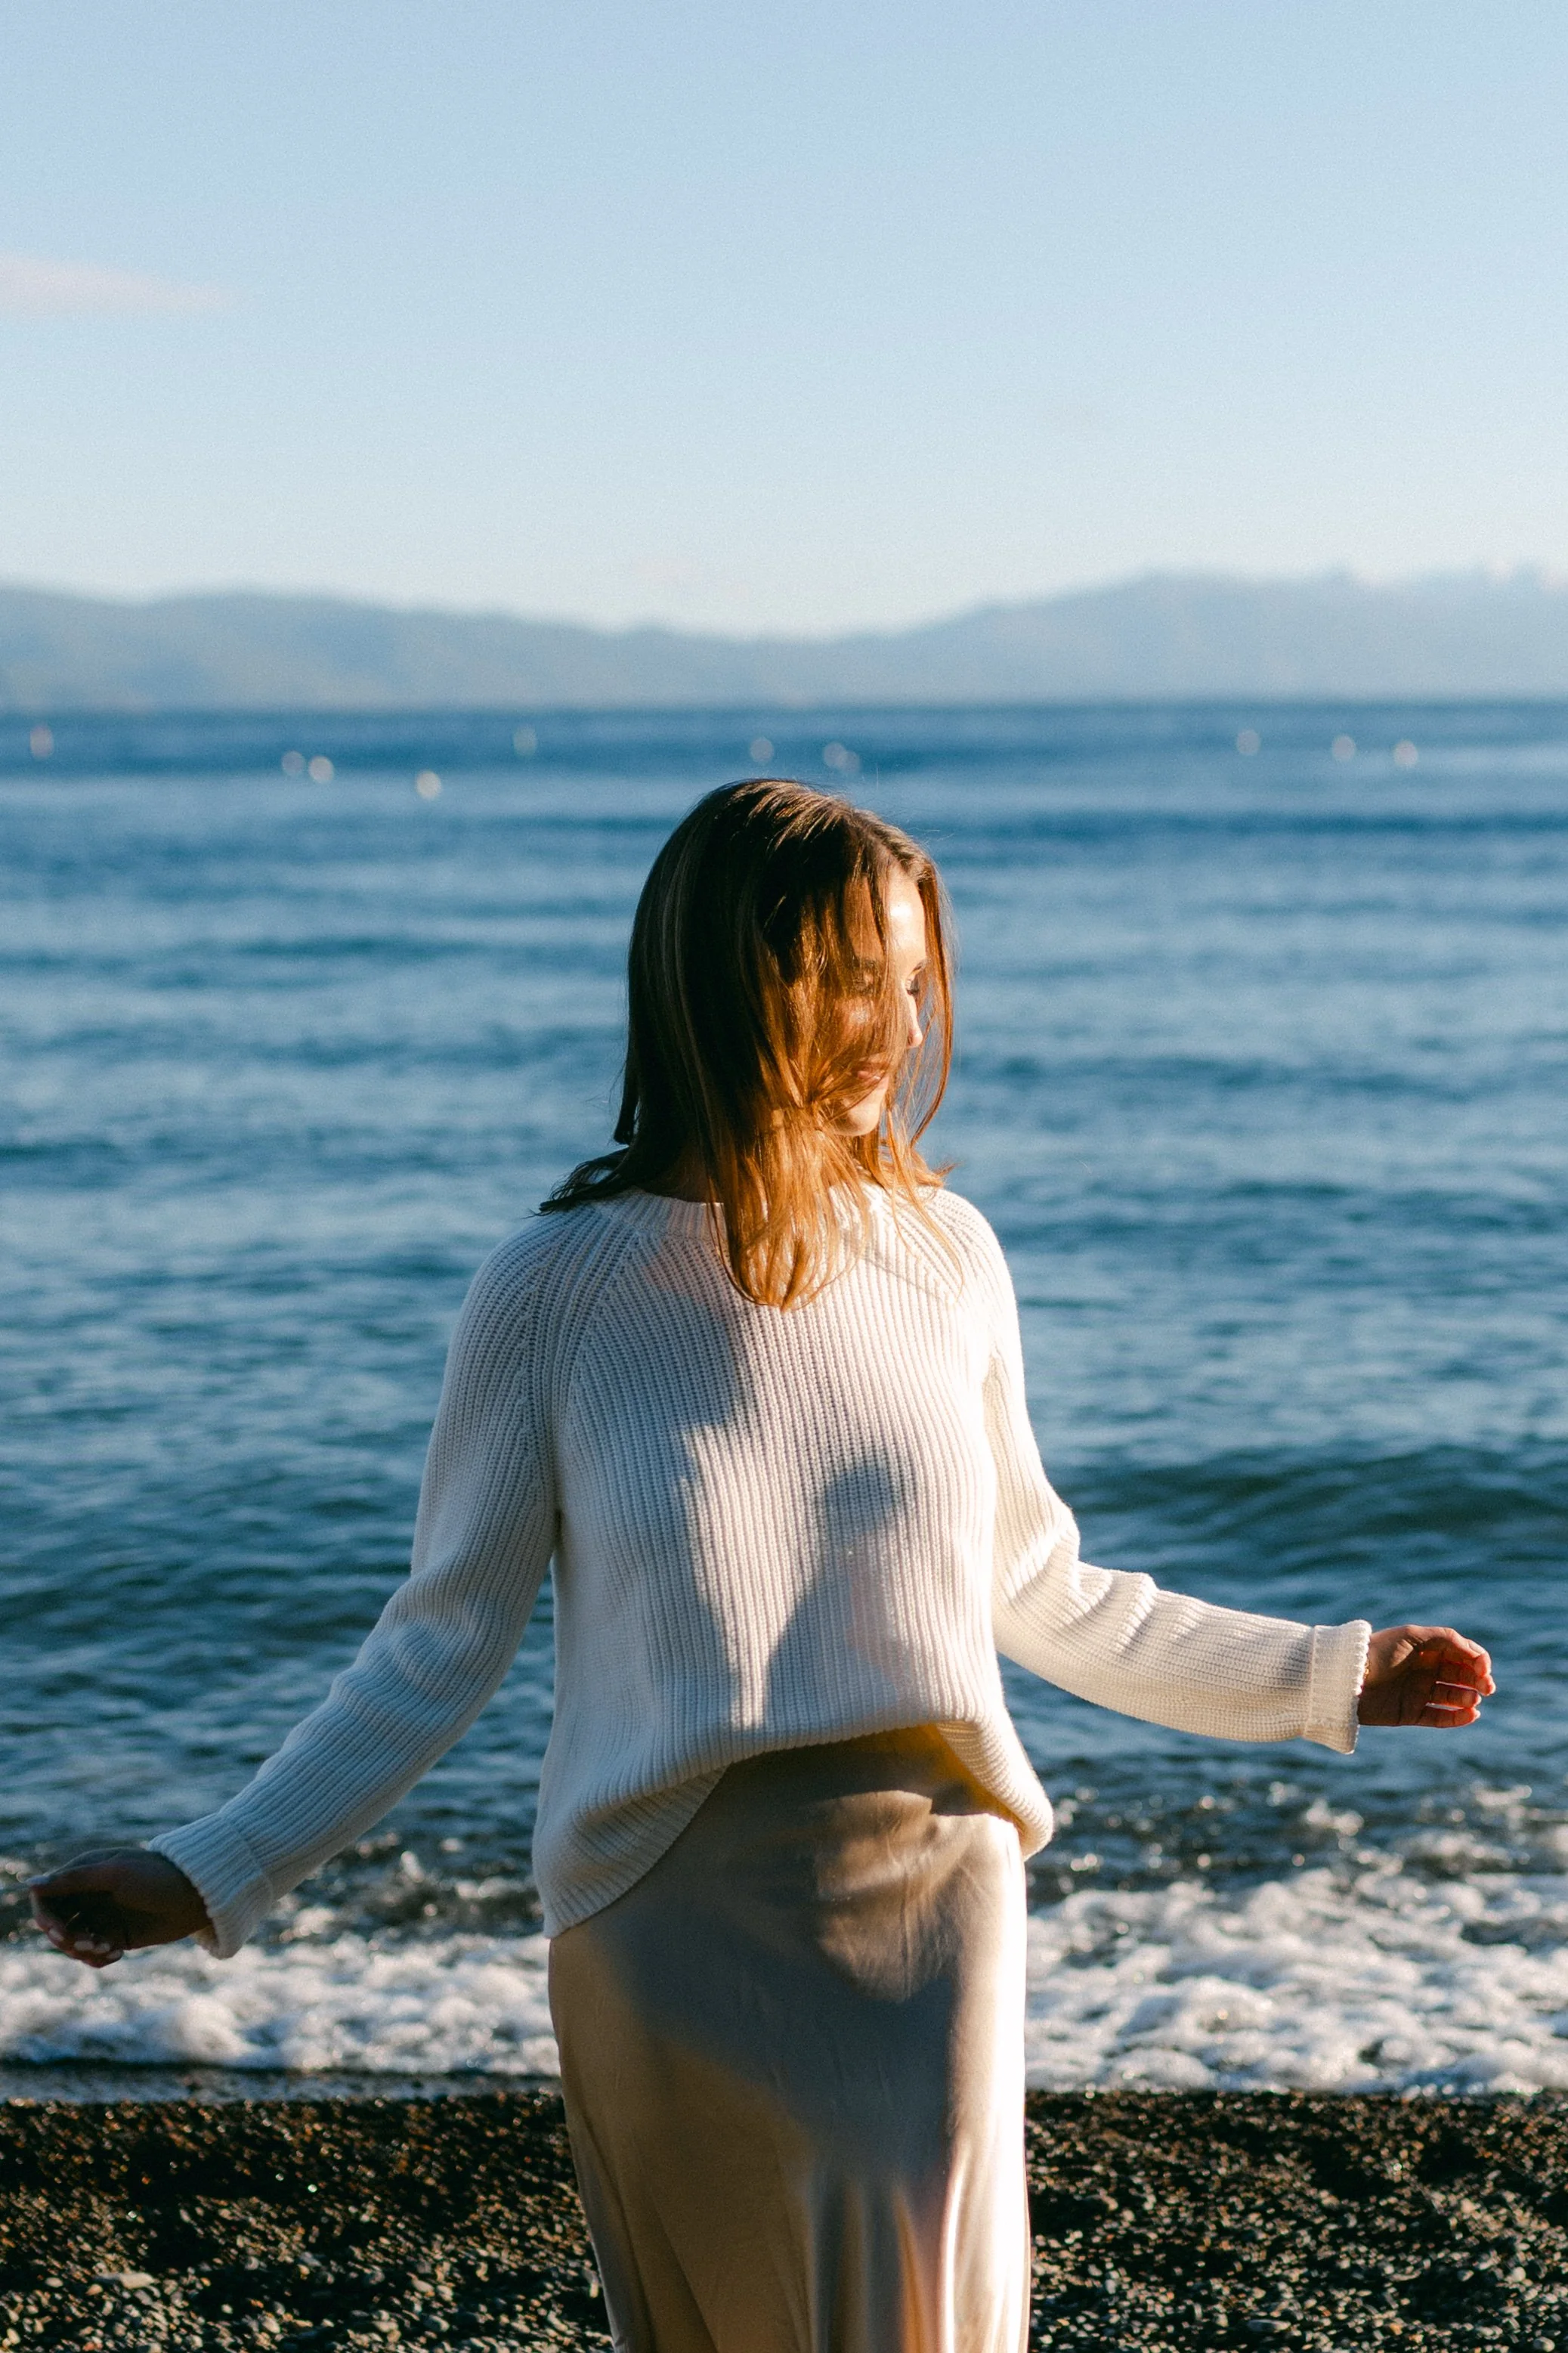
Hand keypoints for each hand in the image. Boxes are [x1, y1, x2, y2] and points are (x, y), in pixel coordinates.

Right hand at [29, 1848, 211, 1968]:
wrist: (198, 1896)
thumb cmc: (157, 1877)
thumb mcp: (115, 1875)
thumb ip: (73, 1880)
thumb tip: (30, 1885)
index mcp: (84, 1872)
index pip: (46, 1897)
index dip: (46, 1917)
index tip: (58, 1932)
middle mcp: (89, 1894)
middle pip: (56, 1924)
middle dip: (66, 1938)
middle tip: (89, 1943)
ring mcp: (102, 1916)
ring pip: (73, 1942)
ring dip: (83, 1950)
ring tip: (107, 1948)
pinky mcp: (116, 1936)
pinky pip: (93, 1954)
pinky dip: (98, 1957)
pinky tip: (116, 1954)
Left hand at [1357, 1625, 1493, 1727]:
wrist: (1345, 1679)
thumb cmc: (1377, 1652)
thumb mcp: (1411, 1636)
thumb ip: (1445, 1638)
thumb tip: (1474, 1651)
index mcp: (1425, 1649)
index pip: (1461, 1653)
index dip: (1477, 1660)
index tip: (1483, 1668)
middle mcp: (1424, 1670)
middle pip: (1461, 1676)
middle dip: (1478, 1680)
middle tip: (1488, 1687)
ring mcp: (1418, 1692)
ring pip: (1453, 1697)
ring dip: (1468, 1697)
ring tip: (1473, 1698)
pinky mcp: (1411, 1713)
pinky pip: (1441, 1718)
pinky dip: (1458, 1718)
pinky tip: (1472, 1714)